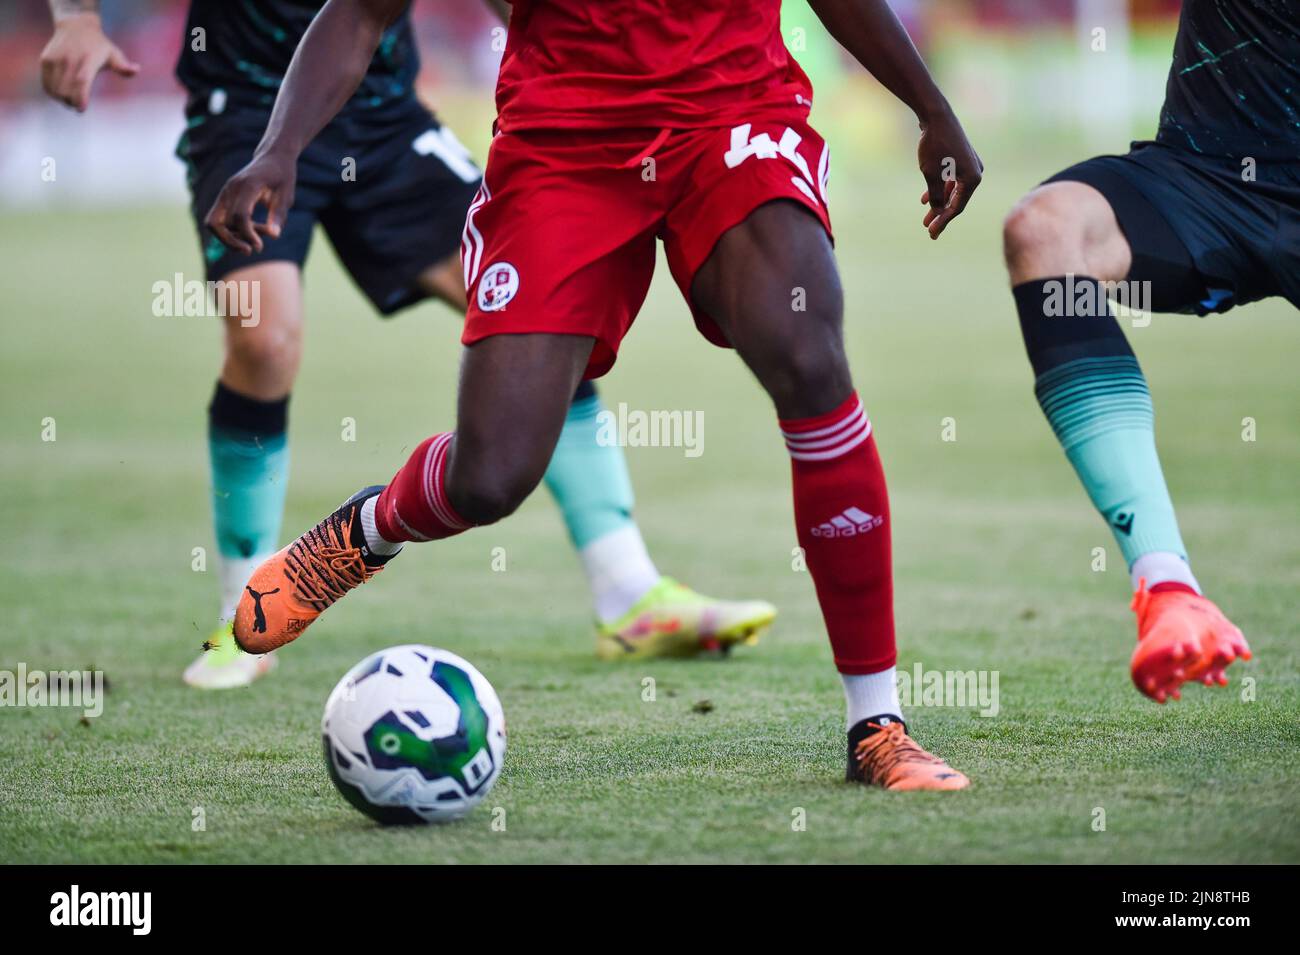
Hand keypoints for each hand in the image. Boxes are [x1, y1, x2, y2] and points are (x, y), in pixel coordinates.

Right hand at [40, 14, 139, 111]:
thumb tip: (136, 70)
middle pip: (67, 89)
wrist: (76, 26)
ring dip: (62, 100)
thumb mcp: (114, 54)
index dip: (80, 97)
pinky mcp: (46, 59)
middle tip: (77, 106)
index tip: (81, 109)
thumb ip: (123, 66)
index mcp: (88, 59)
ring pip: (56, 89)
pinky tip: (60, 94)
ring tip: (70, 100)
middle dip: (72, 102)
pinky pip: (47, 84)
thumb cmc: (99, 46)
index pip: (81, 81)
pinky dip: (53, 93)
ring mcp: (56, 58)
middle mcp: (70, 58)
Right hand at [204, 152, 297, 254]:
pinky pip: (220, 219)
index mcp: (248, 185)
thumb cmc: (282, 176)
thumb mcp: (287, 194)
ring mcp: (225, 193)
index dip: (247, 234)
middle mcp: (231, 188)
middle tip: (255, 249)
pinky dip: (234, 230)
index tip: (260, 246)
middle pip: (221, 222)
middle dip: (234, 241)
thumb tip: (274, 235)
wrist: (272, 157)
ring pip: (215, 223)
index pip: (239, 215)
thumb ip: (279, 214)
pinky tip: (257, 230)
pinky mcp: (225, 198)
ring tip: (259, 239)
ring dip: (234, 237)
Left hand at [916, 106, 982, 239]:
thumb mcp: (931, 174)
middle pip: (957, 201)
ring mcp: (969, 165)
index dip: (943, 221)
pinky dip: (939, 189)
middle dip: (941, 215)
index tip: (931, 233)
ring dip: (939, 203)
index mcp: (972, 179)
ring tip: (926, 217)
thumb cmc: (935, 146)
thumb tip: (937, 210)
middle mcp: (975, 173)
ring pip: (953, 191)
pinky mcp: (961, 159)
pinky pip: (951, 180)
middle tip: (929, 230)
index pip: (957, 207)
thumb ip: (935, 195)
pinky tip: (925, 199)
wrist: (937, 116)